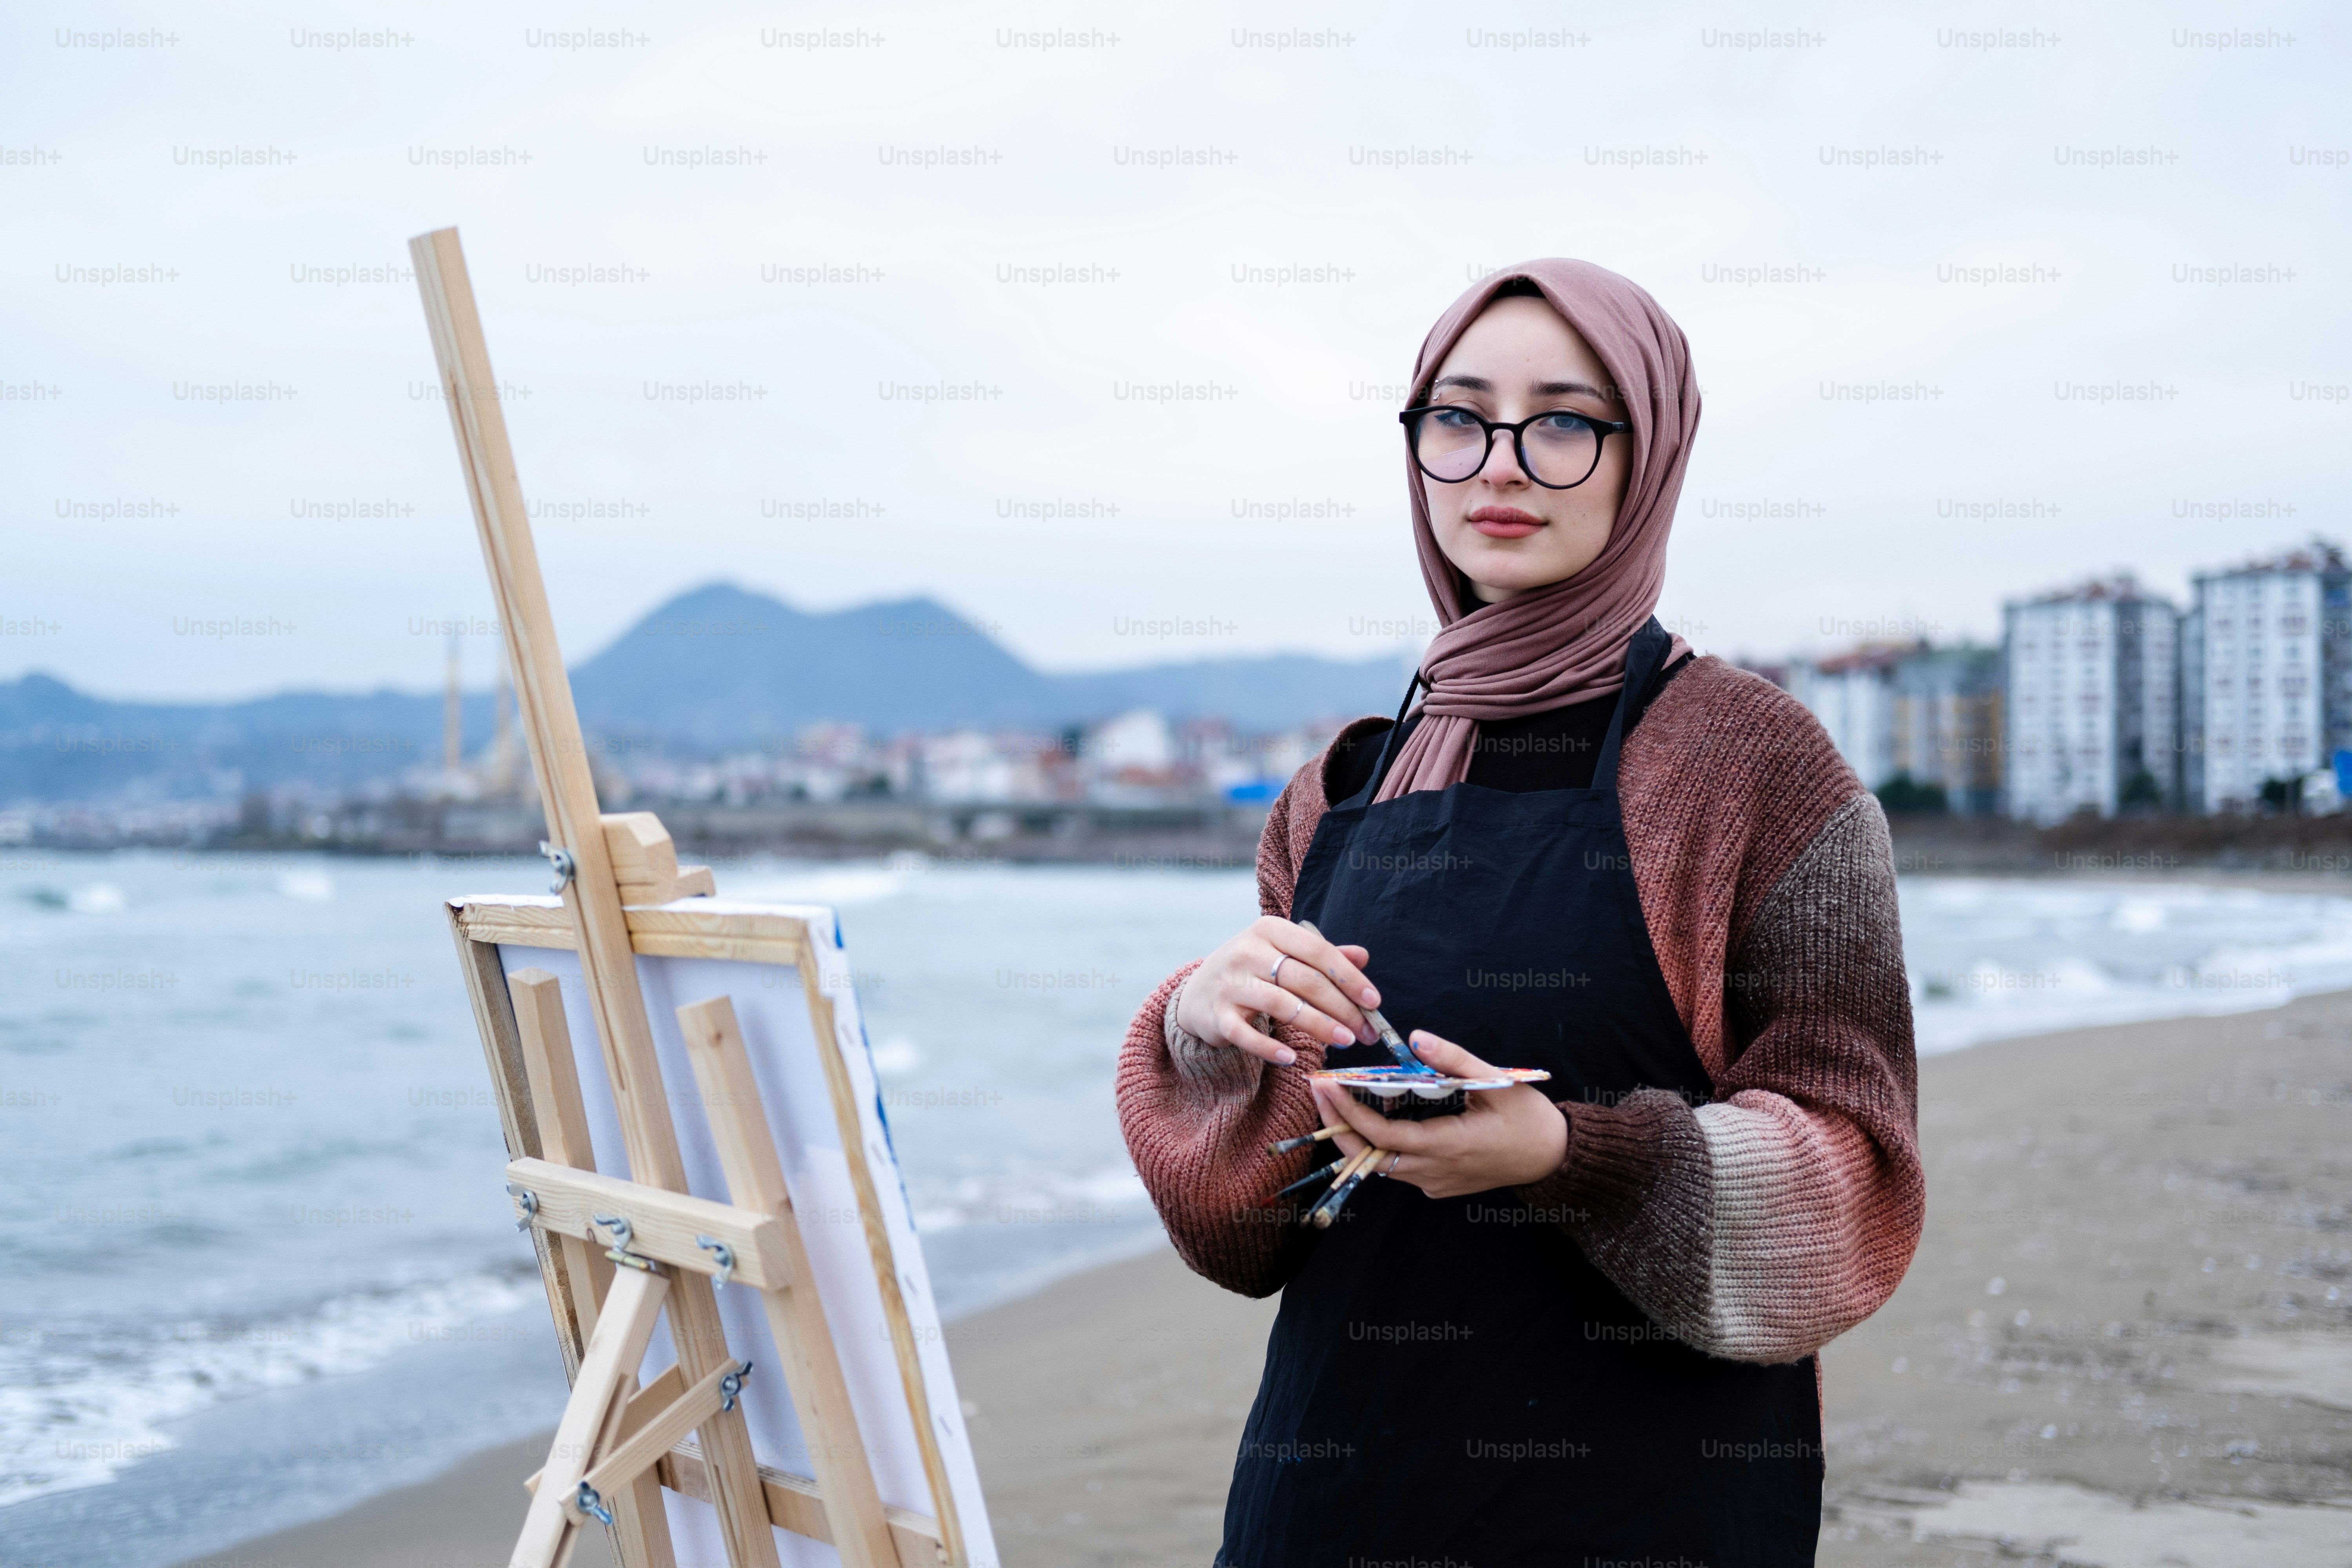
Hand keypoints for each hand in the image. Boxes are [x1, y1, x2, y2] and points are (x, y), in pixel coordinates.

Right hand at [1174, 916, 1381, 1065]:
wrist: (1198, 991)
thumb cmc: (1252, 971)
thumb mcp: (1284, 953)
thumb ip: (1322, 955)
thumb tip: (1363, 956)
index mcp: (1269, 930)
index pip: (1318, 951)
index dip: (1349, 977)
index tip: (1373, 1001)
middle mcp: (1247, 951)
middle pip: (1305, 980)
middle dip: (1342, 1008)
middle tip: (1366, 1031)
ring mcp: (1230, 983)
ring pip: (1282, 1005)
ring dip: (1319, 1026)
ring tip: (1346, 1042)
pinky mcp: (1217, 1015)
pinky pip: (1247, 1034)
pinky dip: (1269, 1048)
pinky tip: (1292, 1058)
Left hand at [1312, 1031, 1567, 1199]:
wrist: (1553, 1158)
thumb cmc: (1529, 1119)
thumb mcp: (1497, 1082)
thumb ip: (1455, 1060)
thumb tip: (1416, 1038)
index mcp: (1450, 1146)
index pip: (1384, 1136)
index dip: (1350, 1112)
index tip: (1327, 1085)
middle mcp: (1435, 1172)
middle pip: (1369, 1156)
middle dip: (1337, 1124)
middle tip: (1318, 1089)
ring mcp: (1435, 1182)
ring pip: (1380, 1164)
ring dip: (1354, 1133)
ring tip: (1335, 1098)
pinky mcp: (1437, 1184)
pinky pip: (1397, 1166)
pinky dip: (1377, 1142)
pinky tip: (1368, 1114)